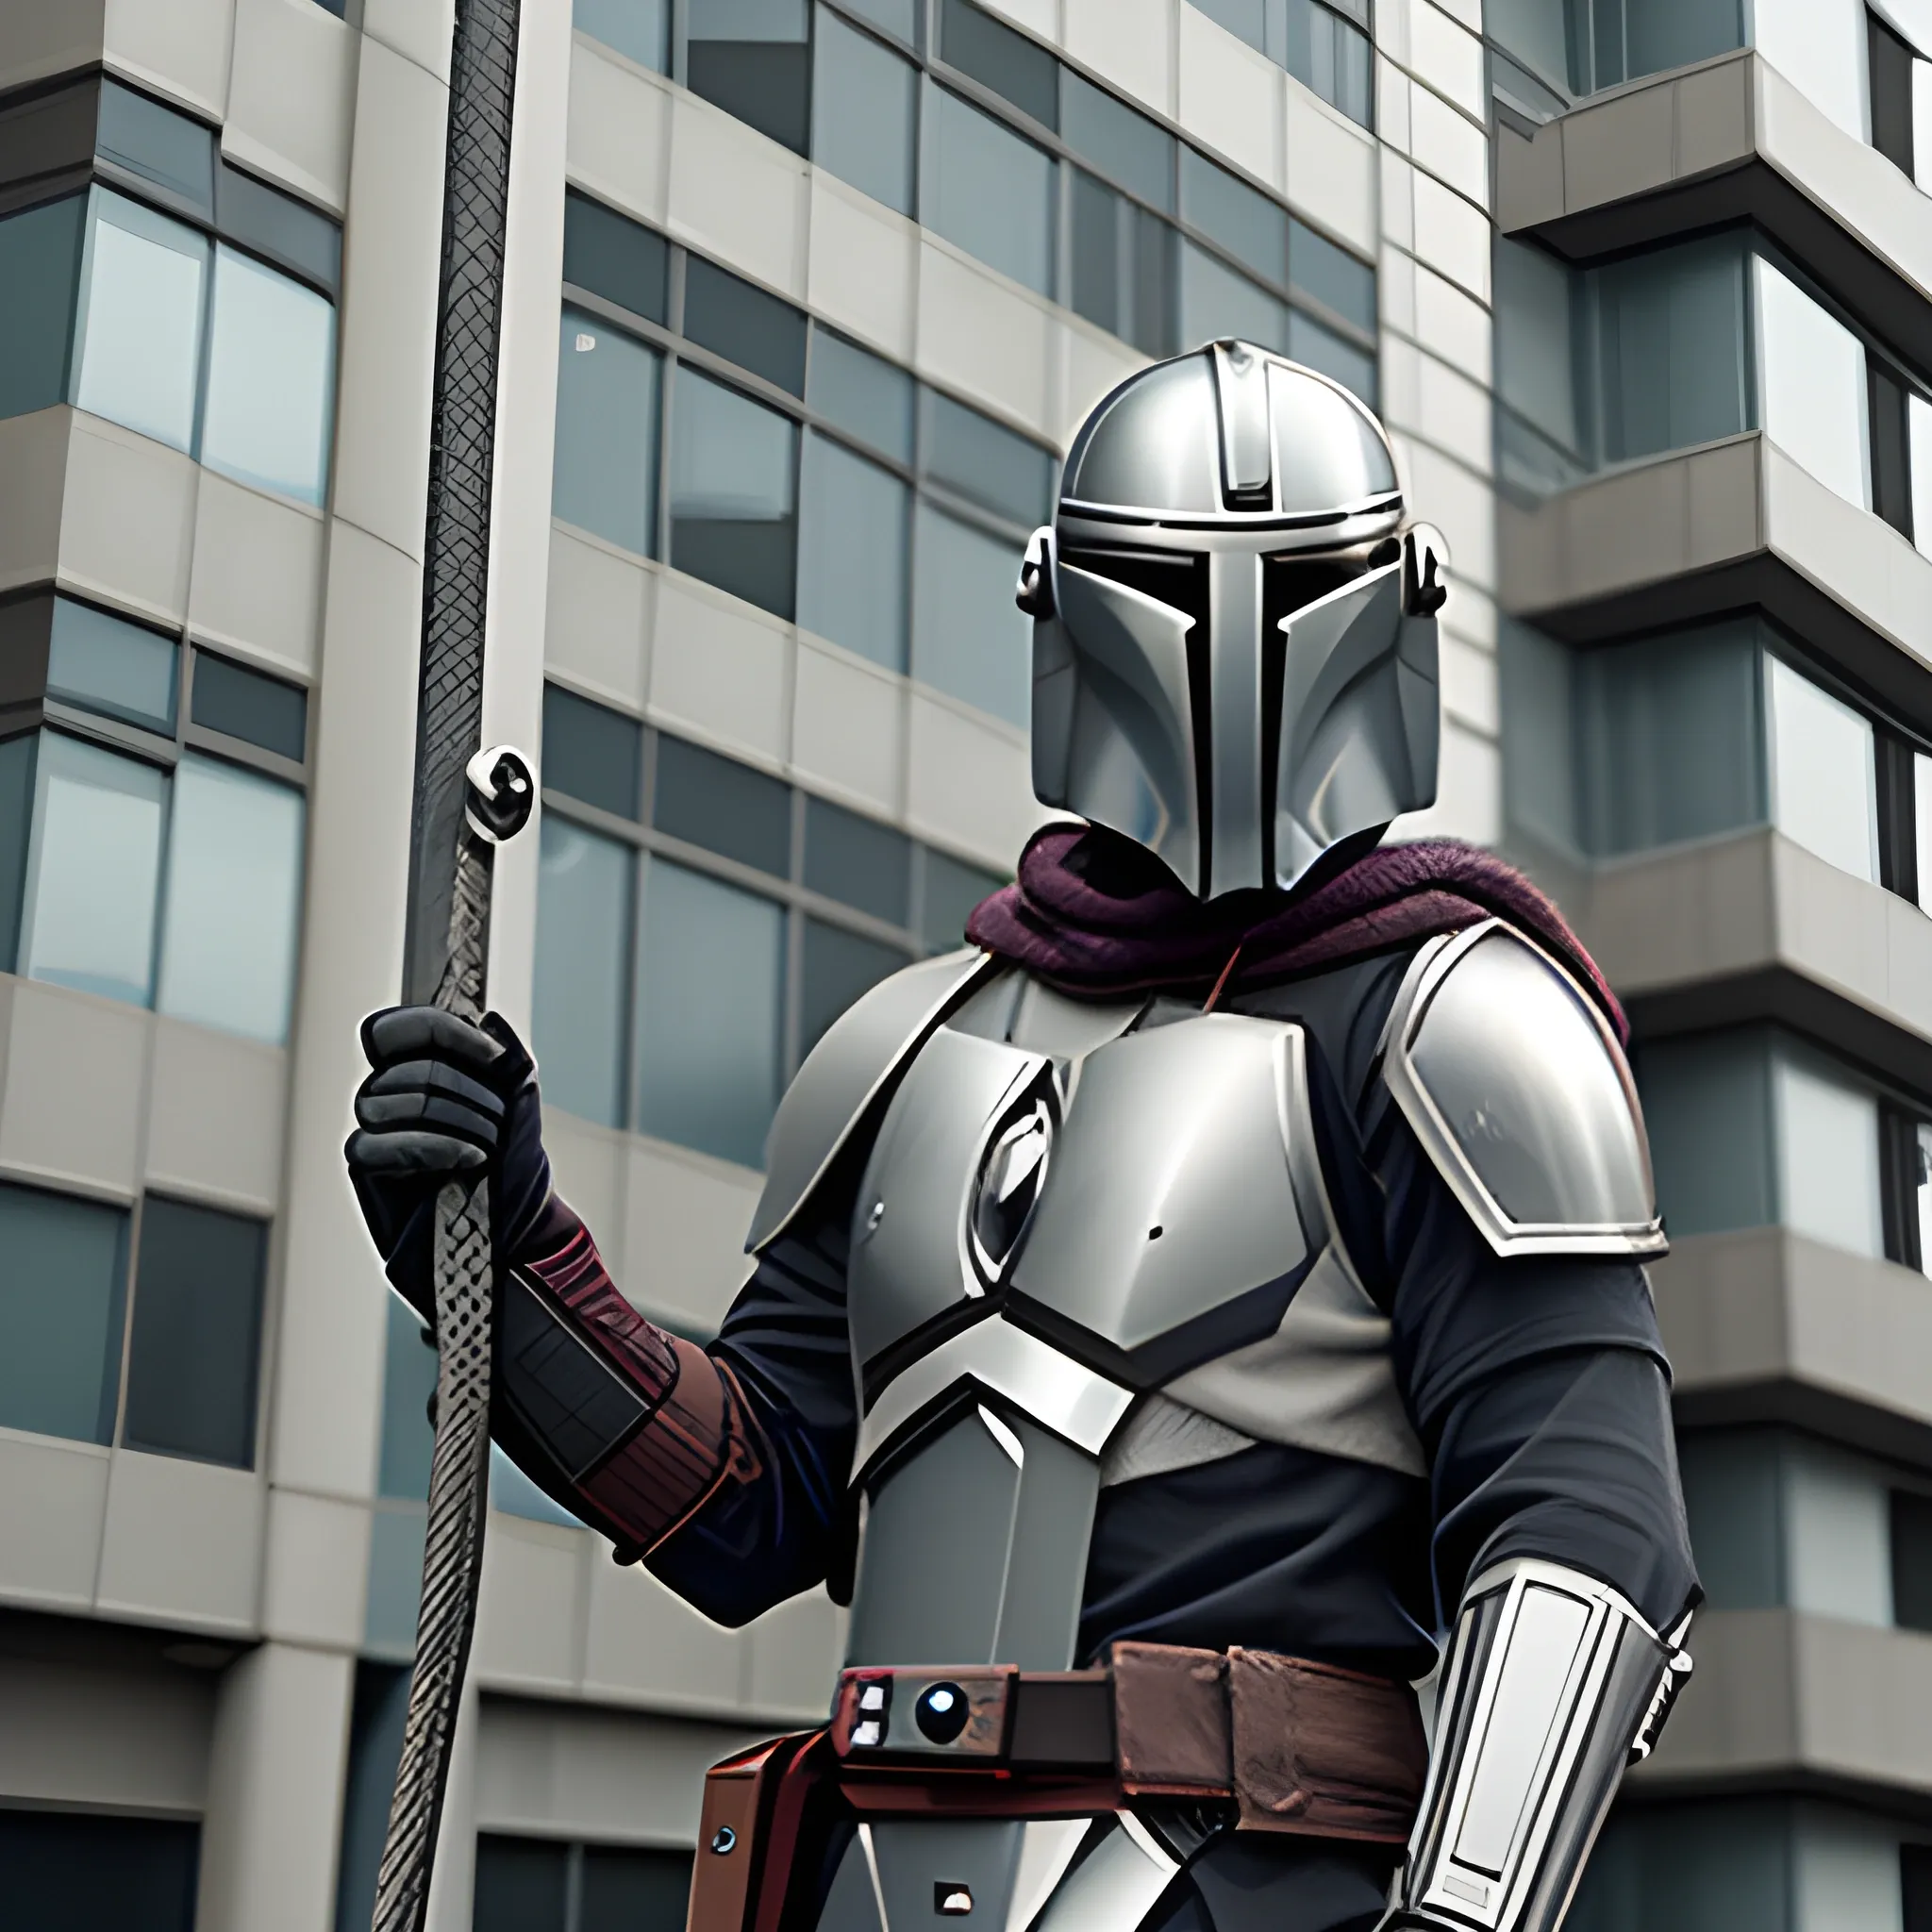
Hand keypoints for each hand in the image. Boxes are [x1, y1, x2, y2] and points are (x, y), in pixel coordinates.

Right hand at [344, 1007, 548, 1302]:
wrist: (514, 1228)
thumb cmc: (513, 1165)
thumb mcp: (521, 1106)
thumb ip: (507, 1060)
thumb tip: (490, 1018)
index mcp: (421, 1068)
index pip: (397, 1029)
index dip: (441, 1032)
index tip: (494, 1057)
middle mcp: (389, 1093)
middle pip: (408, 1070)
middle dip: (466, 1092)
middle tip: (499, 1123)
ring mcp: (374, 1129)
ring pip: (388, 1102)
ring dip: (453, 1122)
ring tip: (487, 1148)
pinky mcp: (365, 1167)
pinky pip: (372, 1143)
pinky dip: (429, 1147)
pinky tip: (466, 1161)